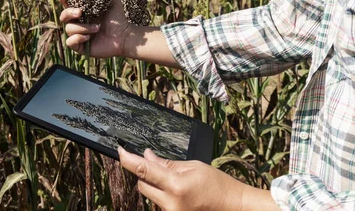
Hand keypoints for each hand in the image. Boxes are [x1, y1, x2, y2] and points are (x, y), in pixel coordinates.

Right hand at [58, 0, 129, 57]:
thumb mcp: (111, 0)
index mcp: (82, 11)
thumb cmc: (118, 18)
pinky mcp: (80, 47)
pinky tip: (89, 38)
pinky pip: (70, 42)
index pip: (67, 4)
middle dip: (69, 13)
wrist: (125, 36)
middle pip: (63, 16)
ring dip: (83, 27)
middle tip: (81, 12)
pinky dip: (78, 39)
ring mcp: (78, 35)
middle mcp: (77, 22)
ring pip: (68, 29)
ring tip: (97, 28)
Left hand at [118, 147, 278, 210]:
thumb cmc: (218, 185)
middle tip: (156, 164)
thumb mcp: (192, 167)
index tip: (120, 151)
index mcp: (177, 186)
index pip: (144, 170)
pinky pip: (159, 203)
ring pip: (150, 195)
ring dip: (155, 184)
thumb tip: (147, 155)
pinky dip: (163, 194)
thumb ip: (166, 164)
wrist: (234, 207)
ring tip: (176, 181)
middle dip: (145, 173)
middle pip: (142, 185)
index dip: (128, 160)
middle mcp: (171, 203)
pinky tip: (178, 190)